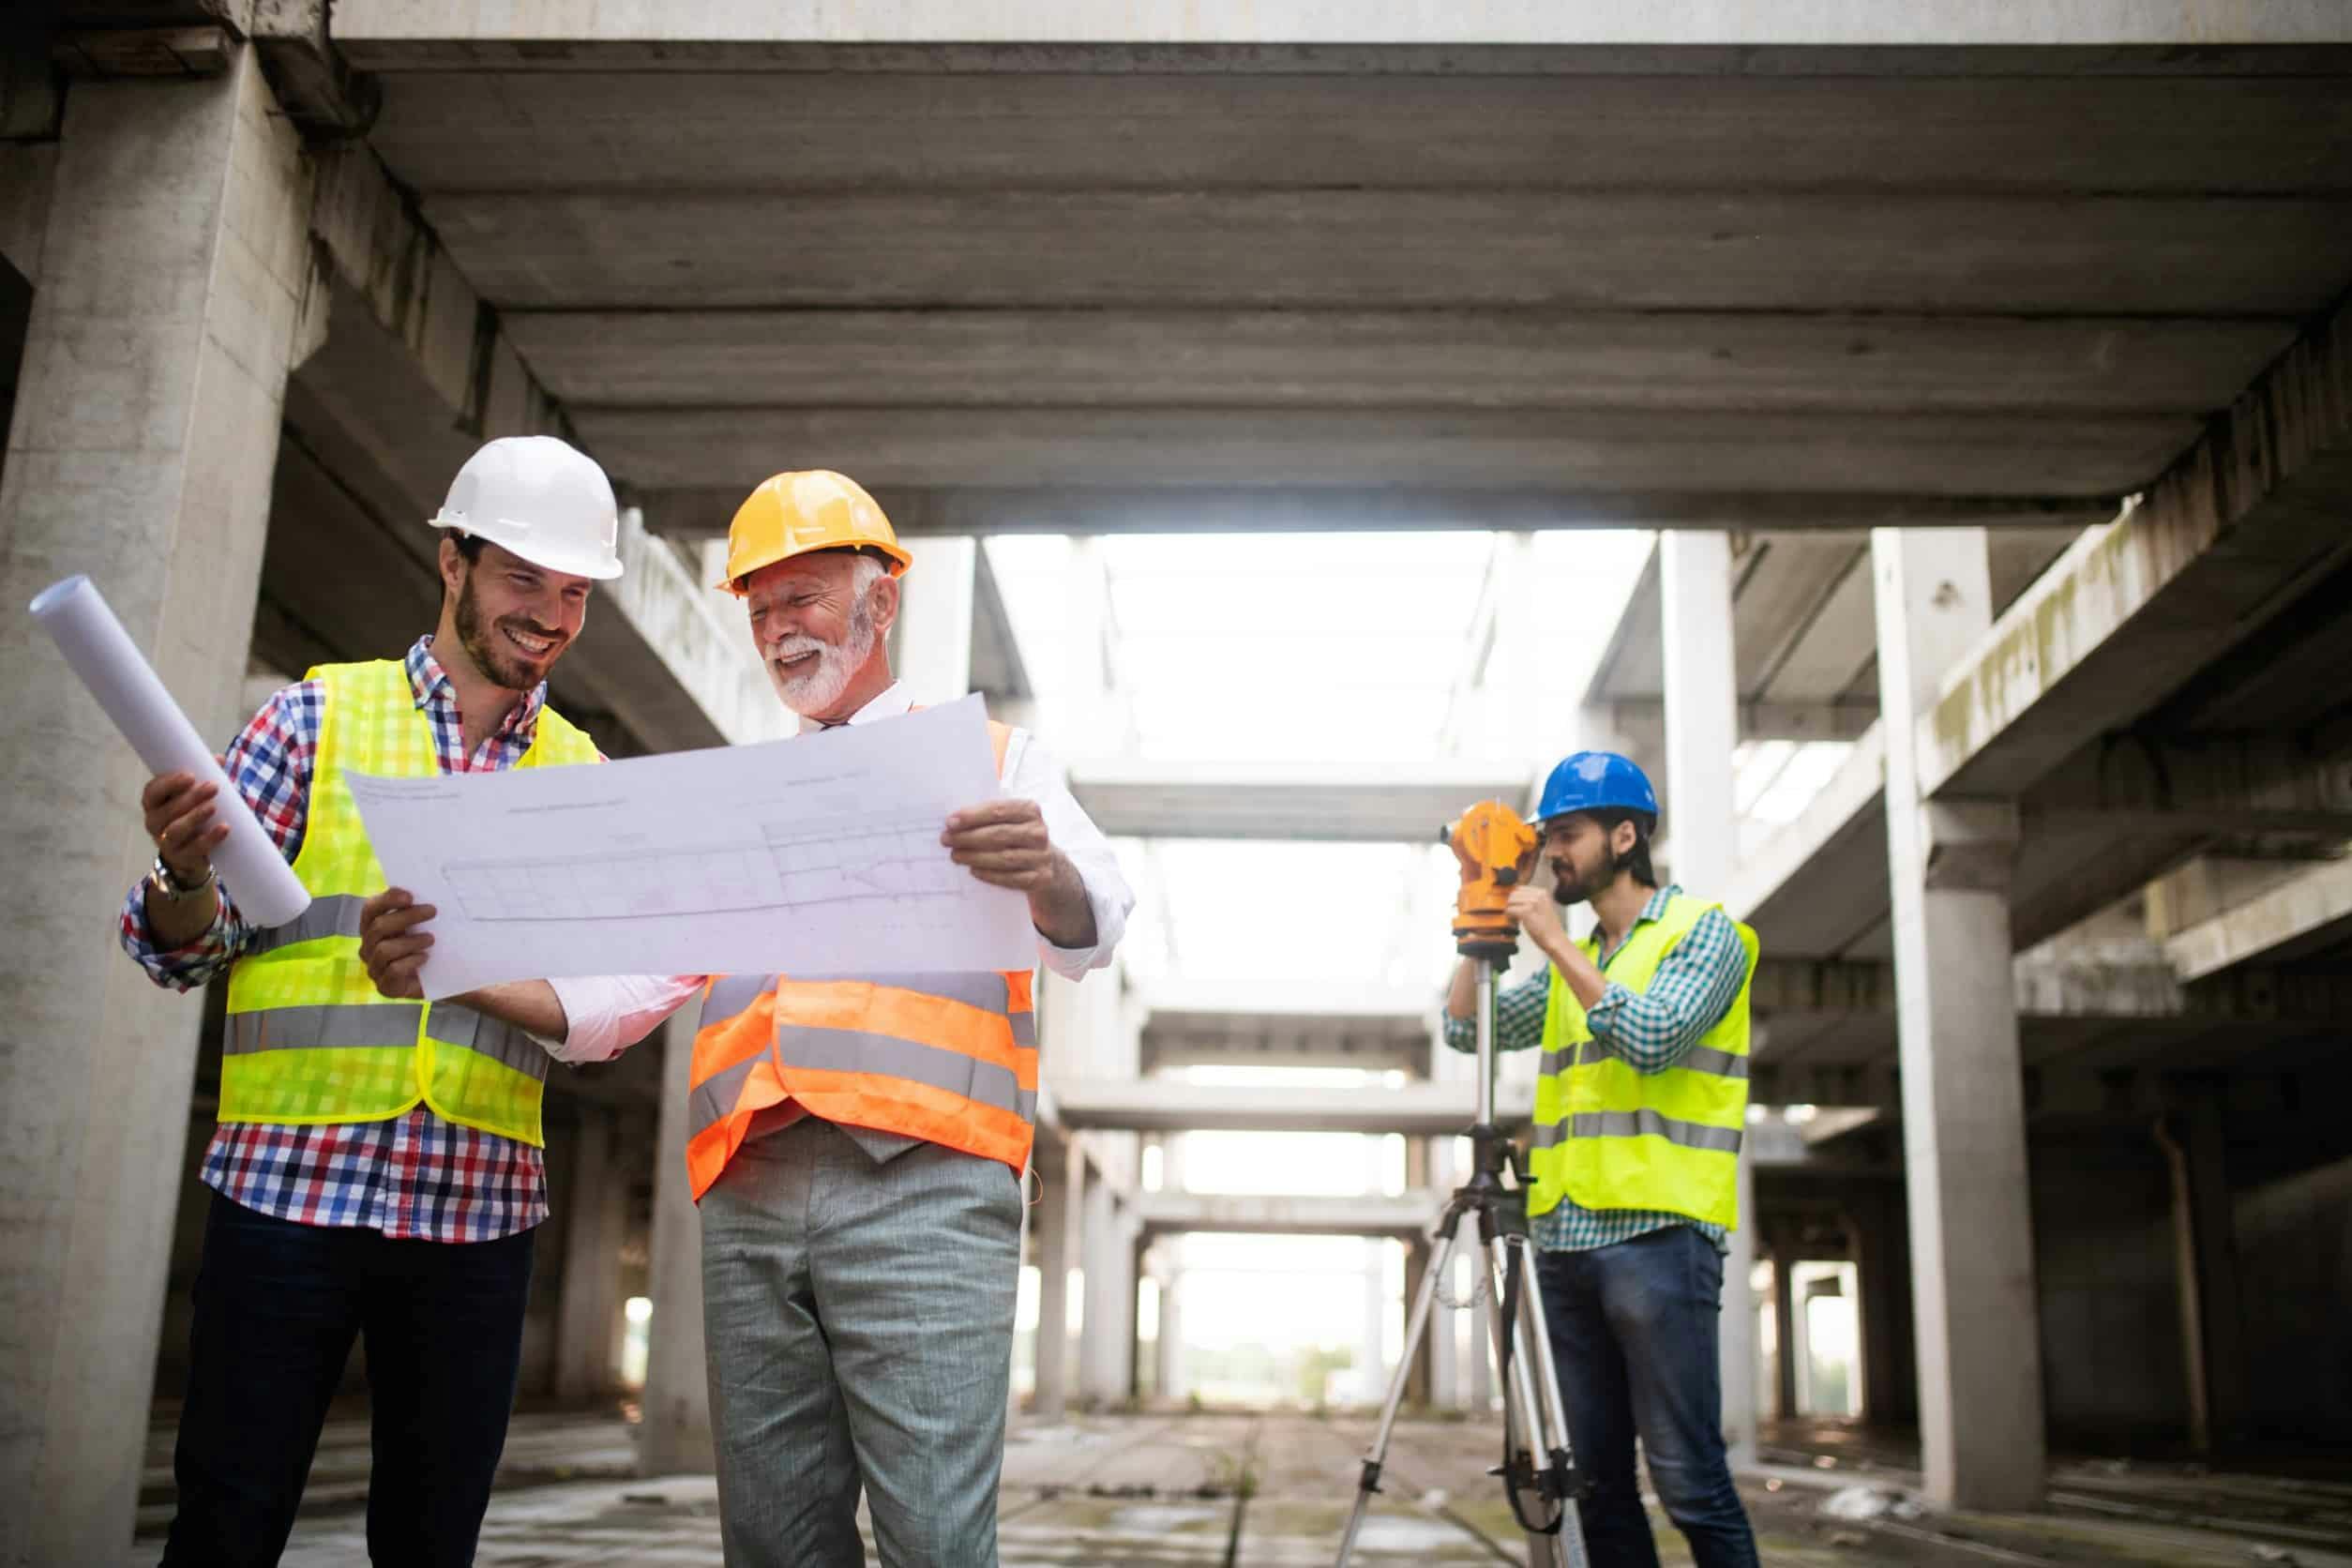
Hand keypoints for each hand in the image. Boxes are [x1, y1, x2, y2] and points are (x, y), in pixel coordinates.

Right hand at [142, 771, 227, 883]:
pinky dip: (209, 839)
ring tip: (214, 807)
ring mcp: (164, 842)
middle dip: (191, 798)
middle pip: (167, 810)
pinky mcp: (180, 857)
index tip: (190, 776)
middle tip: (213, 787)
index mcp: (153, 803)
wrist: (191, 851)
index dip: (169, 783)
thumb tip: (219, 759)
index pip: (153, 791)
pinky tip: (223, 828)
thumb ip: (204, 777)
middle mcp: (153, 822)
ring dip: (195, 817)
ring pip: (176, 830)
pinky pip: (193, 849)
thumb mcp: (195, 795)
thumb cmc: (191, 813)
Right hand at [358, 888, 436, 999]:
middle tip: (432, 911)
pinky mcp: (385, 987)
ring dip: (410, 941)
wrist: (440, 978)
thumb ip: (416, 908)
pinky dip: (411, 961)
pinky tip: (425, 957)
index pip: (370, 909)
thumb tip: (423, 889)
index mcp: (372, 927)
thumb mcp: (423, 924)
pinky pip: (393, 970)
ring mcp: (374, 968)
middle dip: (406, 916)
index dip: (387, 900)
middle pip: (378, 927)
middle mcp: (368, 947)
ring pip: (383, 949)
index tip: (410, 896)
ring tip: (431, 938)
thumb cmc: (428, 945)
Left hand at [942, 798, 1062, 891]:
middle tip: (946, 840)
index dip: (972, 816)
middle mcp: (1039, 832)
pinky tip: (973, 870)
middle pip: (999, 834)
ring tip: (955, 856)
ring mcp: (1041, 856)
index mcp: (1030, 810)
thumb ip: (988, 817)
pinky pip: (1011, 878)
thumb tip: (954, 823)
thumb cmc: (1018, 836)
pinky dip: (989, 875)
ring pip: (1004, 857)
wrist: (1048, 862)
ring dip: (975, 857)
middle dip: (968, 837)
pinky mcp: (1040, 878)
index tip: (950, 822)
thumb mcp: (1010, 820)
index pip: (998, 810)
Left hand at [1505, 885, 1566, 951]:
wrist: (1555, 940)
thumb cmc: (1548, 928)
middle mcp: (1538, 895)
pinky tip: (1515, 924)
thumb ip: (1531, 901)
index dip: (1516, 900)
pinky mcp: (1527, 912)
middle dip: (1512, 906)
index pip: (1519, 889)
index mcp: (1542, 893)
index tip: (1518, 909)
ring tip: (1516, 920)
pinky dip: (1509, 918)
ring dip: (1510, 912)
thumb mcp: (1542, 908)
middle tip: (1515, 917)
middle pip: (1513, 895)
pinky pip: (1509, 910)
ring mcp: (1533, 903)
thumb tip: (1513, 897)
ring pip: (1510, 902)